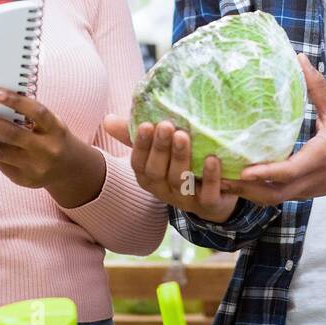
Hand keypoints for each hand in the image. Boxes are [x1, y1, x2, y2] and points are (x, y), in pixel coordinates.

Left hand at [0, 88, 104, 207]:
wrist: (69, 169)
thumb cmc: (51, 135)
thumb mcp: (49, 123)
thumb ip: (27, 115)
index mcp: (56, 130)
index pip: (37, 113)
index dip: (17, 102)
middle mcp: (47, 150)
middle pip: (11, 135)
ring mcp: (34, 168)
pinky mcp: (23, 180)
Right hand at [102, 115, 238, 223]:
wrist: (217, 198)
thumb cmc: (181, 166)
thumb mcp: (160, 151)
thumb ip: (137, 136)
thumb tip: (108, 119)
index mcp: (149, 177)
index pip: (139, 164)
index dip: (141, 146)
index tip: (146, 125)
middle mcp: (164, 191)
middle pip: (157, 172)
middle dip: (161, 149)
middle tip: (167, 126)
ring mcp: (186, 200)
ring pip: (180, 182)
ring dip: (181, 158)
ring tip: (184, 136)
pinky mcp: (209, 205)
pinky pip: (208, 196)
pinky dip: (211, 177)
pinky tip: (213, 159)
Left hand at [225, 54, 325, 205]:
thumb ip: (317, 87)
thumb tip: (299, 59)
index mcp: (317, 159)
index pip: (287, 172)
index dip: (264, 172)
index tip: (243, 170)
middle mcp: (309, 179)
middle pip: (272, 195)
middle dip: (245, 189)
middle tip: (219, 177)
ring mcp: (306, 190)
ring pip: (272, 199)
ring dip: (248, 193)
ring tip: (222, 180)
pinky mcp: (304, 192)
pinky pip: (277, 196)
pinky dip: (258, 191)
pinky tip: (242, 179)